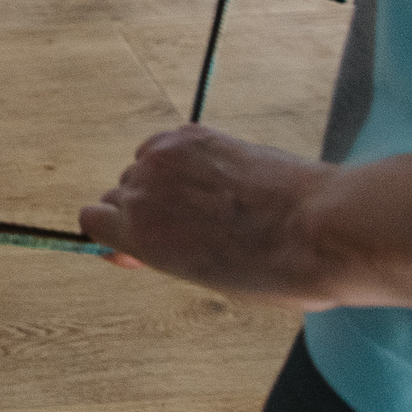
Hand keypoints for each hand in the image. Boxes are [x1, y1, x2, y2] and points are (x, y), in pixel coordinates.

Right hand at [80, 125, 348, 308]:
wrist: (318, 228)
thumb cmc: (271, 269)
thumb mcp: (204, 278)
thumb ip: (158, 257)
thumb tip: (126, 248)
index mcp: (139, 236)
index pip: (92, 220)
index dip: (118, 231)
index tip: (142, 239)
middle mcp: (142, 192)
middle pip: (119, 192)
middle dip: (145, 208)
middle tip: (188, 224)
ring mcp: (167, 157)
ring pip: (144, 165)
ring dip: (165, 180)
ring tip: (211, 199)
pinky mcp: (194, 134)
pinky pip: (167, 144)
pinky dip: (183, 157)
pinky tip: (216, 175)